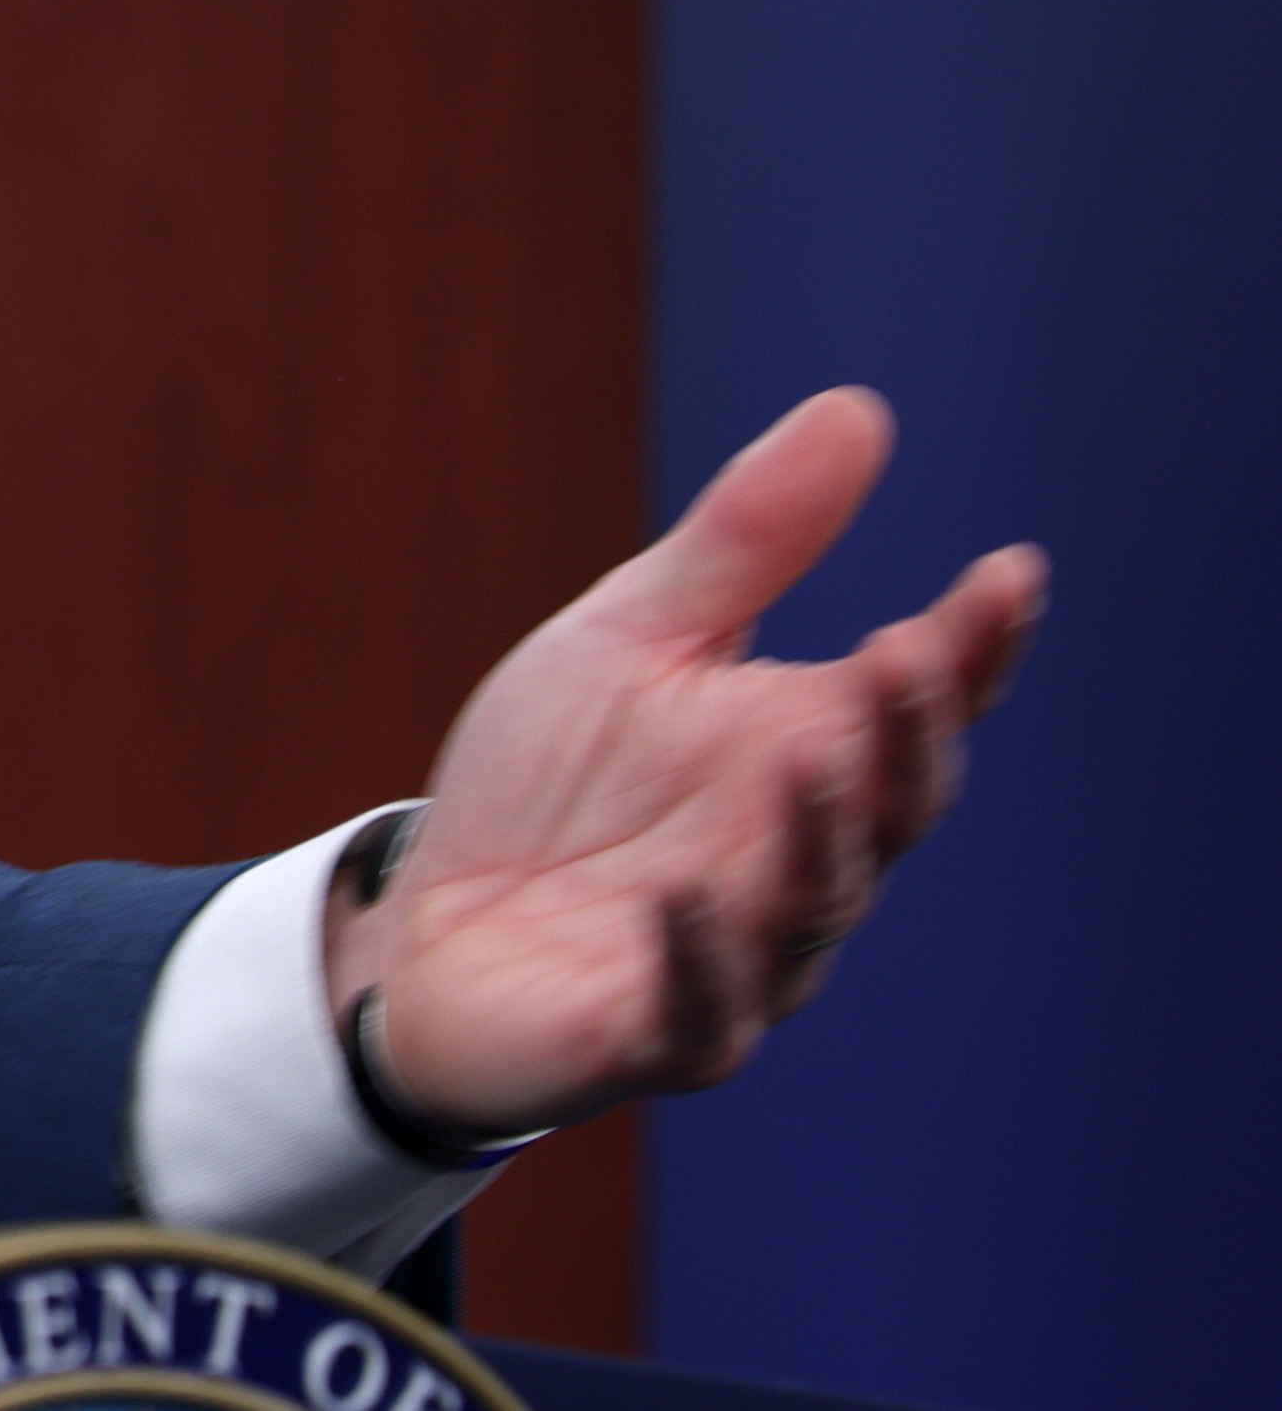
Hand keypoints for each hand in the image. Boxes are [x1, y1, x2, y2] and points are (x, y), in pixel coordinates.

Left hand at [333, 387, 1041, 1140]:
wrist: (434, 922)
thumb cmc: (557, 782)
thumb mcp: (636, 636)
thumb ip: (745, 543)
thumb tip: (859, 408)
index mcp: (807, 763)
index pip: (916, 710)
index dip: (973, 650)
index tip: (1011, 576)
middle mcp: (796, 867)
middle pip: (883, 811)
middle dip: (900, 741)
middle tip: (904, 659)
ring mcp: (737, 961)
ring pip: (806, 913)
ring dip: (815, 843)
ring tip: (809, 762)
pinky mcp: (651, 1037)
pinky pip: (699, 1017)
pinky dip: (699, 967)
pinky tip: (682, 907)